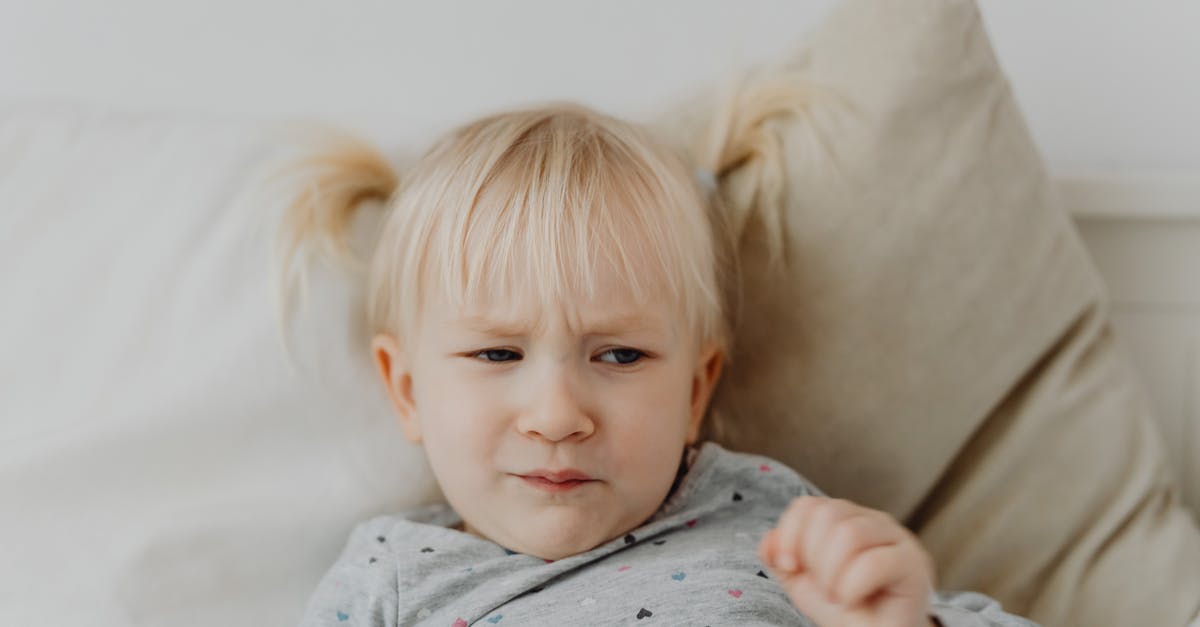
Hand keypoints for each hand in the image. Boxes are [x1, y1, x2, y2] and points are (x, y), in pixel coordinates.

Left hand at [758, 496, 936, 626]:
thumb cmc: (845, 608)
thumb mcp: (801, 581)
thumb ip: (781, 557)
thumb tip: (768, 542)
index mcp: (844, 518)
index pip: (808, 505)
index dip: (789, 533)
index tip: (788, 566)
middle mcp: (872, 520)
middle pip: (827, 515)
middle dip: (813, 558)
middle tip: (823, 587)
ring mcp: (896, 538)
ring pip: (849, 534)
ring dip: (832, 574)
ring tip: (838, 595)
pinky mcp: (912, 562)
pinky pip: (873, 561)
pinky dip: (852, 586)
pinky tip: (853, 600)